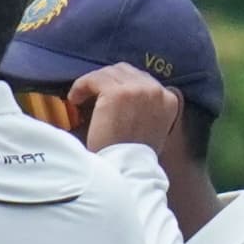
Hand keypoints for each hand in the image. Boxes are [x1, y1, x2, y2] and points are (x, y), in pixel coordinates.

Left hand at [71, 63, 187, 159]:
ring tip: (80, 97)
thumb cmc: (133, 158)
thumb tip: (125, 99)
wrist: (125, 171)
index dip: (122, 84)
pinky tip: (74, 98)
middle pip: (126, 71)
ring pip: (109, 73)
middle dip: (107, 80)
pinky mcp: (116, 92)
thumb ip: (145, 110)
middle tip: (91, 93)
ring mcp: (137, 89)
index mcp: (169, 100)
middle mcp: (156, 91)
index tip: (107, 94)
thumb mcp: (150, 130)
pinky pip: (94, 79)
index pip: (143, 80)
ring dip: (93, 83)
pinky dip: (82, 86)